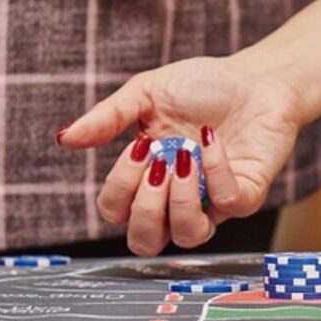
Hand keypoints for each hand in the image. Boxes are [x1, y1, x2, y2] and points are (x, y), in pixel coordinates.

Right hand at [57, 56, 303, 255]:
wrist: (255, 78)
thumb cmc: (202, 88)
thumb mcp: (146, 94)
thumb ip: (107, 118)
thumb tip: (65, 138)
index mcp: (148, 180)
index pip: (117, 213)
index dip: (119, 190)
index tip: (137, 147)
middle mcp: (179, 199)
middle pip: (145, 242)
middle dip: (143, 207)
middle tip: (156, 163)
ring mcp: (214, 202)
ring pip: (189, 236)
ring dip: (178, 201)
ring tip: (182, 159)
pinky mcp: (247, 195)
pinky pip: (227, 204)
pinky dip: (215, 171)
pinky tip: (211, 140)